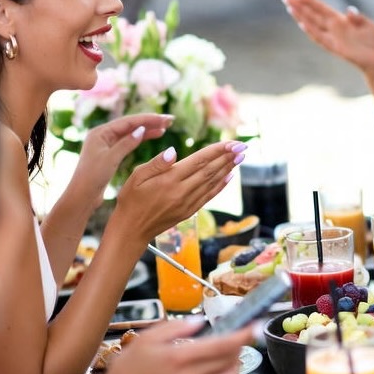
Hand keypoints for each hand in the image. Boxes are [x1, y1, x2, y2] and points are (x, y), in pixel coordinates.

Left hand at [72, 114, 175, 209]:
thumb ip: (127, 143)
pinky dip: (142, 138)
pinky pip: (129, 141)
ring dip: (148, 129)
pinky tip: (153, 135)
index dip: (148, 119)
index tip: (164, 119)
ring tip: (165, 128)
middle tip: (169, 120)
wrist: (81, 196)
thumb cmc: (92, 178)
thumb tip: (141, 129)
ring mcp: (107, 143)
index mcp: (100, 132)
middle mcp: (103, 134)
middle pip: (131, 124)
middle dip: (150, 122)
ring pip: (131, 132)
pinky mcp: (111, 153)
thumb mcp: (111, 159)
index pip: (128, 122)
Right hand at [94, 318, 252, 373]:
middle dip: (239, 345)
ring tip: (227, 355)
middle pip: (231, 361)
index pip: (223, 344)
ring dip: (235, 365)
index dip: (243, 334)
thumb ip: (175, 327)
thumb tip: (198, 321)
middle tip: (235, 335)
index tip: (252, 325)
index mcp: (180, 358)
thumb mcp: (145, 340)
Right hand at [114, 140, 245, 241]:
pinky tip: (229, 176)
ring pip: (212, 182)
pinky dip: (221, 185)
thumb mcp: (136, 177)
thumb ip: (157, 163)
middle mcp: (182, 191)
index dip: (217, 150)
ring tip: (240, 157)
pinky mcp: (189, 211)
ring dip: (228, 168)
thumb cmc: (131, 200)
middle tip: (242, 146)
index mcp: (170, 180)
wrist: (131, 230)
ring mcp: (187, 203)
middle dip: (228, 157)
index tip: (231, 142)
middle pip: (210, 171)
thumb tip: (174, 151)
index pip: (199, 161)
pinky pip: (209, 196)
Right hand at [282, 0, 373, 73]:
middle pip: (313, 15)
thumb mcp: (368, 25)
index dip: (310, 1)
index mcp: (341, 22)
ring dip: (301, 16)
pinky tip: (302, 23)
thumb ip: (357, 17)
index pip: (321, 9)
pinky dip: (312, 31)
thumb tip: (348, 10)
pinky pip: (321, 39)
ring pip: (313, 25)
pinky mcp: (336, 49)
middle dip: (299, 6)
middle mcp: (334, 30)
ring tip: (289, 7)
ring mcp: (333, 39)